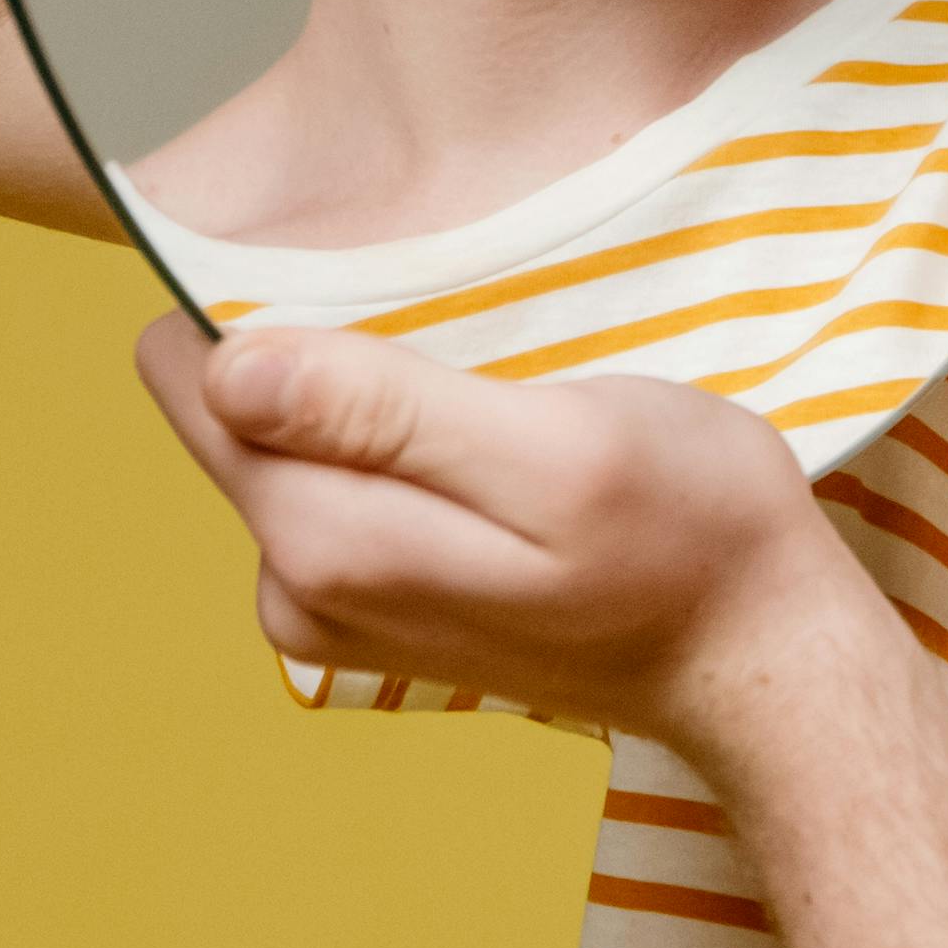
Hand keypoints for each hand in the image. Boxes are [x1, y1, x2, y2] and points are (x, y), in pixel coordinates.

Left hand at [133, 314, 886, 749]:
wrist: (755, 655)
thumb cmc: (689, 533)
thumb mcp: (558, 449)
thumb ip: (384, 414)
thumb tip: (227, 369)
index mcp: (322, 538)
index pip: (192, 370)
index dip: (271, 300)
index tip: (384, 292)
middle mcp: (295, 585)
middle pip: (232, 405)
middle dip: (323, 350)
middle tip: (462, 337)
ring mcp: (328, 607)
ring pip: (283, 441)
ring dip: (366, 397)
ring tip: (486, 385)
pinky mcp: (371, 606)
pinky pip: (335, 482)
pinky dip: (397, 444)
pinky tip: (487, 439)